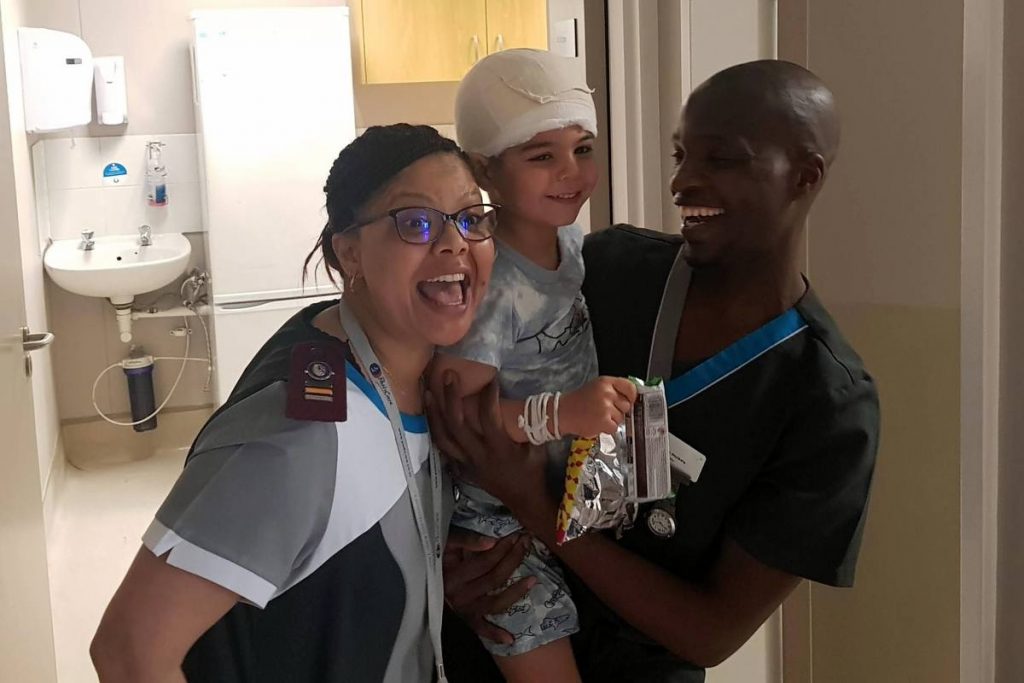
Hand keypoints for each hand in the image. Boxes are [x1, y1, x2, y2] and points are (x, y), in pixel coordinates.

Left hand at [427, 374, 546, 507]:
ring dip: (434, 414)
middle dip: (450, 397)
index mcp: (500, 449)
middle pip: (457, 424)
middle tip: (448, 375)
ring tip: (429, 393)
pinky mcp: (462, 470)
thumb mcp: (538, 447)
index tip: (490, 378)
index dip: (488, 396)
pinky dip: (436, 434)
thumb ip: (531, 425)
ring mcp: (467, 464)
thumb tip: (530, 400)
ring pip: (443, 437)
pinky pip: (443, 451)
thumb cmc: (533, 471)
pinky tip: (431, 418)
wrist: (524, 500)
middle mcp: (479, 456)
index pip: (488, 417)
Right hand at [443, 529, 535, 644]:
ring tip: (533, 578)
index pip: (486, 561)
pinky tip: (510, 639)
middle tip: (526, 544)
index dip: (503, 547)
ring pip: (496, 602)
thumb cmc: (437, 556)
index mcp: (453, 576)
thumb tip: (491, 541)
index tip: (516, 535)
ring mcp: (464, 609)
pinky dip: (494, 635)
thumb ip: (466, 541)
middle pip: (495, 578)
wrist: (422, 578)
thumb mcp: (447, 543)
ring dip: (516, 591)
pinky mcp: (467, 619)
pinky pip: (482, 629)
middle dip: (513, 559)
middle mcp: (459, 595)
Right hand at [559, 376, 637, 437]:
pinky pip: (615, 428)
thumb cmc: (580, 401)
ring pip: (621, 418)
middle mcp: (607, 393)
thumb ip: (614, 390)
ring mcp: (605, 407)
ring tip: (598, 416)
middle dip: (619, 410)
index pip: (630, 387)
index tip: (629, 401)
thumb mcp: (597, 387)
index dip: (632, 396)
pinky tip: (596, 423)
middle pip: (627, 405)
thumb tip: (633, 398)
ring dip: (612, 420)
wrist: (563, 412)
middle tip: (605, 410)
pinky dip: (607, 428)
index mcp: (606, 382)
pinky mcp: (603, 421)